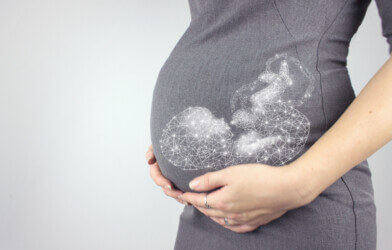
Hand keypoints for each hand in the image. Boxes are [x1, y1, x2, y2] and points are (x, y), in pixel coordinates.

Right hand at [146, 144, 189, 205]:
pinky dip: (185, 196)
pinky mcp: (180, 182)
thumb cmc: (166, 142)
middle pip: (165, 188)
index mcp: (156, 168)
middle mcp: (163, 175)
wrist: (181, 141)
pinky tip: (191, 200)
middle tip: (181, 195)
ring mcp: (171, 180)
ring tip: (188, 200)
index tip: (170, 185)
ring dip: (179, 197)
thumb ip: (152, 151)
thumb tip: (149, 160)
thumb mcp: (158, 145)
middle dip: (173, 193)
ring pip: (173, 192)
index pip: (157, 177)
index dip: (162, 182)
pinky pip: (181, 191)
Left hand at [177, 163, 313, 232]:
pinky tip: (225, 219)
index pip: (199, 200)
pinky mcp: (254, 222)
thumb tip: (192, 184)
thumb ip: (210, 179)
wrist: (286, 189)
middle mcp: (230, 214)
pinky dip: (225, 223)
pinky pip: (234, 227)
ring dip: (209, 213)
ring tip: (205, 207)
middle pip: (207, 211)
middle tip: (190, 198)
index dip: (188, 196)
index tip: (180, 193)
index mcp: (222, 201)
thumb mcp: (231, 172)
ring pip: (219, 220)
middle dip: (197, 204)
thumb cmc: (260, 177)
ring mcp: (242, 220)